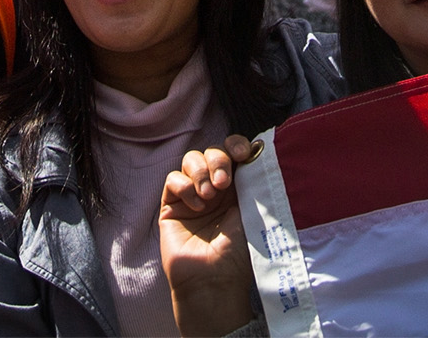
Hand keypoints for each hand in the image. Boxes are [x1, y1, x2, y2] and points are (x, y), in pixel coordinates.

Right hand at [159, 135, 261, 335]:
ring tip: (209, 195)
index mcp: (236, 189)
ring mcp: (191, 197)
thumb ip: (251, 182)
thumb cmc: (237, 254)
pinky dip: (184, 186)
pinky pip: (172, 180)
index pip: (233, 154)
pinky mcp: (171, 207)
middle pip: (211, 152)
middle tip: (223, 183)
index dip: (236, 146)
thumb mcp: (251, 213)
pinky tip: (196, 205)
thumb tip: (255, 152)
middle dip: (218, 159)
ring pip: (190, 160)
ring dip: (200, 171)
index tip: (242, 153)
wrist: (213, 281)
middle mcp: (214, 190)